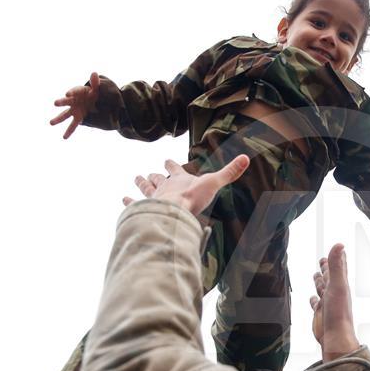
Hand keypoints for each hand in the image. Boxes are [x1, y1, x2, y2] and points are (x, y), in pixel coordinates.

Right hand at [50, 72, 99, 138]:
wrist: (97, 101)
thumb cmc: (95, 93)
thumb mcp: (97, 89)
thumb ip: (95, 83)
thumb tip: (94, 73)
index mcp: (78, 92)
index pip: (74, 91)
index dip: (71, 92)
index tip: (68, 94)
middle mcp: (74, 101)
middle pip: (66, 102)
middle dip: (62, 102)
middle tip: (55, 103)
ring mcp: (74, 110)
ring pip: (65, 115)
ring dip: (58, 119)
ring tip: (51, 123)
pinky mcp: (78, 117)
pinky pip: (73, 125)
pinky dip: (69, 131)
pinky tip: (64, 137)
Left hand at [123, 156, 249, 214]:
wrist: (174, 212)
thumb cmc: (193, 198)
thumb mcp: (214, 183)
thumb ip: (229, 172)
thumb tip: (246, 158)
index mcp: (179, 180)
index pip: (175, 169)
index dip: (171, 165)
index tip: (166, 160)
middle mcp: (164, 187)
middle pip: (158, 179)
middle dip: (153, 176)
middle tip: (147, 173)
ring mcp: (153, 199)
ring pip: (145, 189)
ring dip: (141, 184)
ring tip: (136, 179)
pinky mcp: (145, 210)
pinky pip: (134, 206)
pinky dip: (128, 204)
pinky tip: (123, 202)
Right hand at [310, 244, 360, 361]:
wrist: (335, 337)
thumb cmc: (338, 313)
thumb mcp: (337, 285)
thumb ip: (336, 266)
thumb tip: (339, 245)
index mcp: (340, 285)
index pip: (339, 267)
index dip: (338, 257)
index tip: (338, 248)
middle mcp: (334, 293)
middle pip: (329, 277)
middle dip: (326, 268)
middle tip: (323, 260)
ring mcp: (326, 303)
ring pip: (322, 288)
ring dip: (319, 282)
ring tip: (317, 275)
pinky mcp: (319, 313)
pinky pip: (316, 303)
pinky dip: (313, 299)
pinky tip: (312, 299)